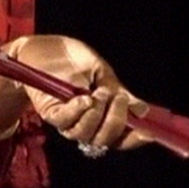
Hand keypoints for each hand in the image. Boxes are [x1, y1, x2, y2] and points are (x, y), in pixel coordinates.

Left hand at [4, 34, 150, 156]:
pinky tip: (83, 99)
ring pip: (85, 134)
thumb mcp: (100, 70)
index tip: (146, 133)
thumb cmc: (72, 58)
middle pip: (104, 140)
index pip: (120, 137)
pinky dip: (77, 113)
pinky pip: (64, 122)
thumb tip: (142, 110)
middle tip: (118, 98)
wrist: (42, 47)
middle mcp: (86, 123)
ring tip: (98, 93)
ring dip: (96, 116)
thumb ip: (117, 90)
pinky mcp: (50, 112)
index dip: (133, 139)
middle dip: (116, 121)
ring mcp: (68, 119)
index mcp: (102, 115)